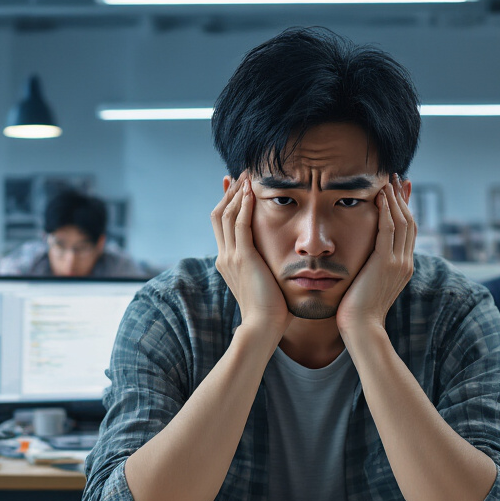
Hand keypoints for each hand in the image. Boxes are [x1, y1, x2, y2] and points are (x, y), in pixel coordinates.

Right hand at [211, 175, 292, 337]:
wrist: (263, 327)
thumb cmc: (271, 311)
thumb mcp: (265, 283)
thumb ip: (267, 267)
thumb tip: (280, 260)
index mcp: (228, 262)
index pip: (222, 224)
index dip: (228, 202)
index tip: (236, 185)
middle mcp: (225, 256)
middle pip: (219, 214)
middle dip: (230, 192)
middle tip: (240, 173)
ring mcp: (231, 257)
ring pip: (227, 215)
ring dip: (237, 193)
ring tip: (247, 176)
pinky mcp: (243, 258)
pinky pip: (240, 224)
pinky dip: (245, 206)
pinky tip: (252, 191)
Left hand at [337, 176, 414, 338]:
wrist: (361, 328)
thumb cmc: (357, 311)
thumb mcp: (367, 285)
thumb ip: (370, 269)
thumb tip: (363, 259)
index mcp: (403, 268)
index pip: (408, 232)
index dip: (405, 209)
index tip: (400, 191)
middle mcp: (405, 263)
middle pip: (410, 222)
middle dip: (403, 199)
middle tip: (397, 178)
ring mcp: (398, 263)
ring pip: (402, 222)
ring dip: (395, 199)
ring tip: (388, 181)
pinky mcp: (386, 263)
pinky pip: (389, 230)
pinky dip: (386, 211)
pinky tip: (380, 197)